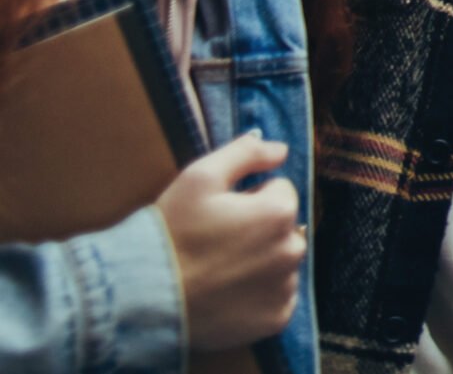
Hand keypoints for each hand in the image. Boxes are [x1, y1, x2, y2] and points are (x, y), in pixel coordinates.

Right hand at [156, 131, 304, 351]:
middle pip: (284, 227)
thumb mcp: (199, 177)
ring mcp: (285, 287)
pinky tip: (227, 293)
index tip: (219, 214)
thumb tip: (281, 149)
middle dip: (259, 229)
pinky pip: (278, 298)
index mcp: (279, 211)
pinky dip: (260, 295)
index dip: (248, 198)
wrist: (142, 296)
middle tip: (217, 243)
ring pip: (281, 262)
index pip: (278, 190)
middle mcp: (292, 249)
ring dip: (261, 262)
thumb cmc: (171, 232)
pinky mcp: (275, 319)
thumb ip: (246, 152)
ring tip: (218, 270)